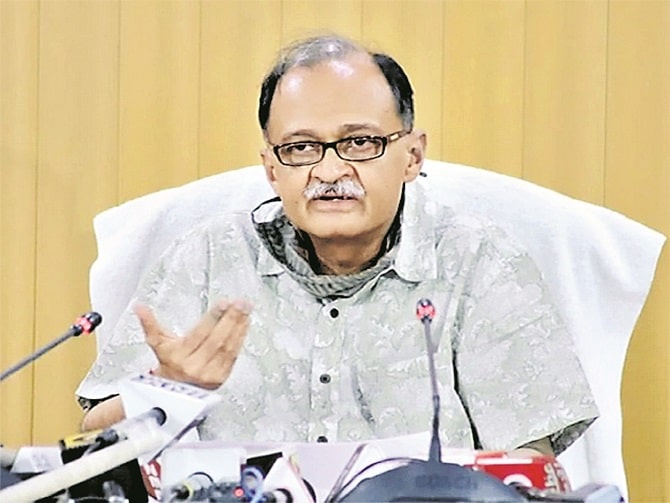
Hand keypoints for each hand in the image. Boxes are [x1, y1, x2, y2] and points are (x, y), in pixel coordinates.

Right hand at [134, 299, 251, 388]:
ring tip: (245, 309)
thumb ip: (150, 324)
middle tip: (240, 303)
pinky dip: (241, 338)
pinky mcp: (221, 377)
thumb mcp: (158, 344)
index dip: (212, 318)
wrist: (174, 392)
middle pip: (216, 340)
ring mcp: (209, 373)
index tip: (223, 303)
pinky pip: (234, 355)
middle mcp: (194, 366)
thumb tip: (140, 307)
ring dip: (239, 326)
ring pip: (228, 347)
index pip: (199, 334)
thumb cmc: (168, 364)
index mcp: (178, 356)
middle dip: (230, 319)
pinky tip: (245, 324)